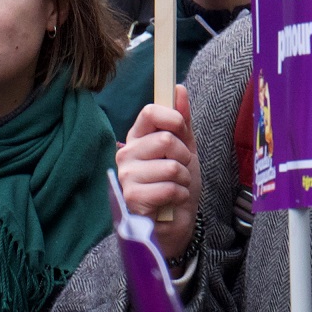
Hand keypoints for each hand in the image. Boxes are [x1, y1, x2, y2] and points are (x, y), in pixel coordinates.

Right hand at [118, 86, 199, 261]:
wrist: (175, 222)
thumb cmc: (177, 184)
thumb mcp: (185, 148)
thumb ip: (181, 121)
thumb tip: (178, 88)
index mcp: (138, 138)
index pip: (150, 111)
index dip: (173, 118)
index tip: (181, 131)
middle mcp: (127, 154)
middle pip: (165, 139)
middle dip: (184, 156)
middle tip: (181, 169)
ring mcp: (126, 177)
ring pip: (171, 166)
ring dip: (183, 179)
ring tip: (176, 186)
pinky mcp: (131, 199)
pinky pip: (169, 188)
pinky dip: (180, 195)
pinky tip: (171, 201)